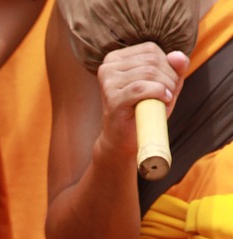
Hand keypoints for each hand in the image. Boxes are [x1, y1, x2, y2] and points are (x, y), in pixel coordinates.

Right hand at [97, 43, 188, 157]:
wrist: (123, 141)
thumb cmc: (143, 111)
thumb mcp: (162, 86)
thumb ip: (174, 69)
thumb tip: (178, 56)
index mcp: (115, 58)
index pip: (150, 49)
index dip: (167, 64)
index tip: (170, 83)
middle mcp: (108, 67)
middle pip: (151, 60)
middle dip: (169, 76)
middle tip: (170, 93)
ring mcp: (108, 82)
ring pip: (148, 72)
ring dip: (166, 85)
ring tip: (167, 98)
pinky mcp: (112, 99)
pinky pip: (140, 88)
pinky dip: (157, 92)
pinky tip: (164, 100)